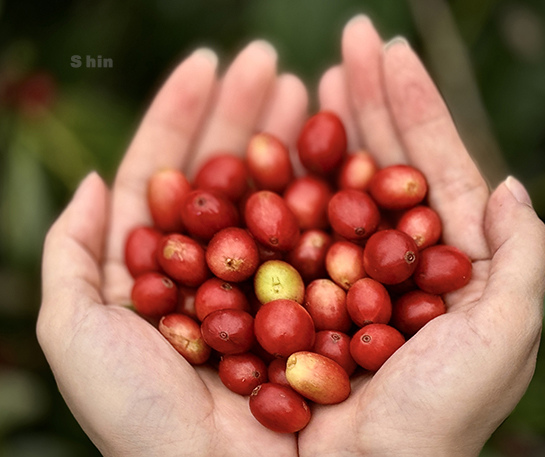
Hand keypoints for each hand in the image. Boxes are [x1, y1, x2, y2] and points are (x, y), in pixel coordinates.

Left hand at [38, 41, 307, 456]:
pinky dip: (323, 193)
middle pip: (228, 175)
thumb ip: (70, 254)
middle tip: (271, 62)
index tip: (209, 62)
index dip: (182, 116)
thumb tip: (94, 182)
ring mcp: (266, 283)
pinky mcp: (310, 305)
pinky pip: (315, 241)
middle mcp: (216, 269)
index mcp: (159, 268)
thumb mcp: (78, 334)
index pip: (168, 173)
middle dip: (244, 114)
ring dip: (286, 139)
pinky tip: (337, 152)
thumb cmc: (140, 421)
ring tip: (306, 89)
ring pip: (275, 197)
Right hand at [297, 16, 544, 456]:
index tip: (388, 49)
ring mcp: (333, 271)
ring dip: (324, 127)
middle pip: (378, 162)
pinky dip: (277, 183)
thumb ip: (517, 258)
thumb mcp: (501, 337)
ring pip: (329, 185)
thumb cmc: (436, 420)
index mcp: (442, 262)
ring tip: (311, 76)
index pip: (432, 164)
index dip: (414, 105)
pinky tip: (271, 144)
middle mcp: (386, 260)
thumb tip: (510, 187)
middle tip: (348, 40)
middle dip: (366, 98)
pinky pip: (282, 227)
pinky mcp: (289, 292)